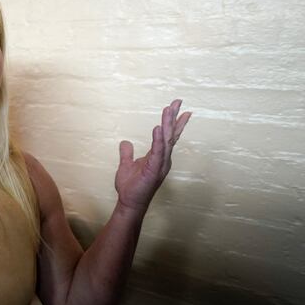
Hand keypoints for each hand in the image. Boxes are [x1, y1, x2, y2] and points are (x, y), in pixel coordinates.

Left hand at [115, 99, 190, 213]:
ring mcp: (160, 164)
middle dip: (174, 117)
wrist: (129, 202)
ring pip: (166, 140)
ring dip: (168, 124)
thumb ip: (127, 153)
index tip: (177, 108)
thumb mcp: (126, 165)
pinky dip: (158, 140)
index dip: (172, 122)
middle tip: (178, 101)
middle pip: (170, 134)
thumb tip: (125, 142)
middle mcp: (162, 158)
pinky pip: (157, 152)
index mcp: (158, 156)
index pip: (167, 136)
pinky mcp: (154, 170)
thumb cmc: (131, 187)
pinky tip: (158, 128)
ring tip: (169, 109)